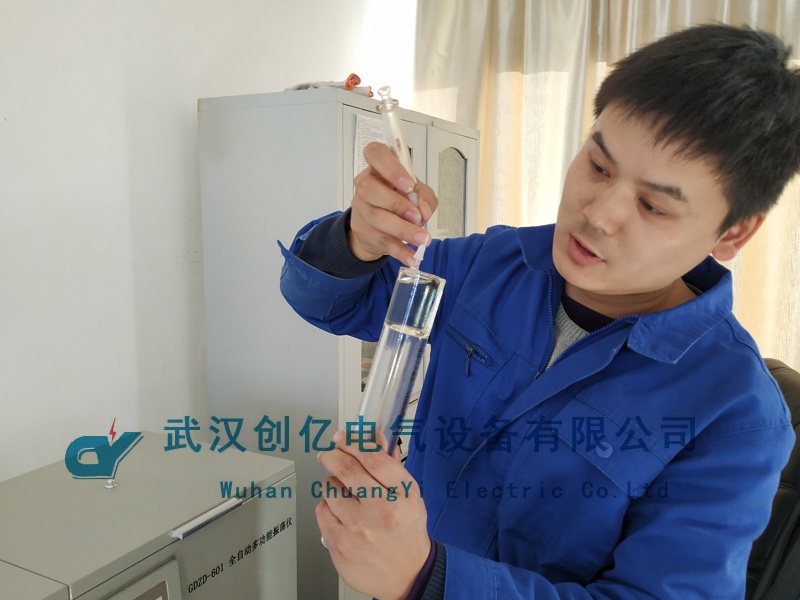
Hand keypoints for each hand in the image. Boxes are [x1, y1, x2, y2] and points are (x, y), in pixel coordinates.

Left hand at [316, 429, 430, 599]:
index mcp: (402, 494)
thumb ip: (390, 464)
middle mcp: (380, 510)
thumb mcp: (409, 494)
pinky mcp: (339, 544)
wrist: (406, 574)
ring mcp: (357, 529)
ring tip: (344, 492)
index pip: (372, 457)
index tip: (343, 438)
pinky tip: (340, 511)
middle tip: (329, 454)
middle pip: (346, 468)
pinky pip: (322, 510)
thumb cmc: (407, 531)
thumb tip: (373, 437)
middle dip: (332, 455)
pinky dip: (327, 505)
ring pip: (330, 488)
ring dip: (333, 484)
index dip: (353, 441)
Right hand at [349, 142, 437, 267]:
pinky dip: (399, 251)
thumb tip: (423, 212)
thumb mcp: (416, 193)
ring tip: (422, 239)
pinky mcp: (364, 232)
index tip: (408, 184)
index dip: (391, 168)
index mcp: (378, 167)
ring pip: (376, 217)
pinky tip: (412, 257)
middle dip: (396, 204)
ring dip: (402, 230)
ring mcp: (361, 209)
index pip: (375, 153)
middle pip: (370, 189)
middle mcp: (364, 185)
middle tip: (417, 216)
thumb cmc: (399, 199)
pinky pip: (381, 241)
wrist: (378, 225)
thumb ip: (424, 197)